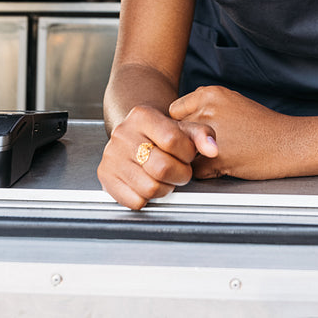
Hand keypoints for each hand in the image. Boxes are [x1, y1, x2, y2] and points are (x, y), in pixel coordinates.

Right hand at [97, 104, 217, 210]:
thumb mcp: (184, 127)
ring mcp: (111, 156)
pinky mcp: (105, 176)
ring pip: (150, 188)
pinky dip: (147, 198)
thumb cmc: (162, 133)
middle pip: (162, 168)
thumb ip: (202, 135)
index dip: (187, 153)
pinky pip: (135, 201)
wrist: (136, 134)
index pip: (172, 140)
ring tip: (165, 177)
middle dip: (180, 174)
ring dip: (165, 188)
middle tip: (180, 170)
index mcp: (142, 116)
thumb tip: (212, 149)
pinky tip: (149, 183)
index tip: (187, 154)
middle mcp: (123, 134)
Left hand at [169, 86, 298, 180]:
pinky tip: (225, 166)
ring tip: (217, 156)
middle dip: (186, 142)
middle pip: (176, 132)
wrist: (290, 143)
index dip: (184, 124)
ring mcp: (210, 132)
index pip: (174, 111)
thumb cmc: (263, 127)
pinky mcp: (216, 156)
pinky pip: (196, 170)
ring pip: (183, 151)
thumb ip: (205, 108)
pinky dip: (206, 173)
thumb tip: (178, 122)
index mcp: (210, 93)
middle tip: (207, 147)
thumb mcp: (232, 103)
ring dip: (194, 159)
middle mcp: (207, 108)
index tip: (198, 131)